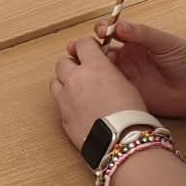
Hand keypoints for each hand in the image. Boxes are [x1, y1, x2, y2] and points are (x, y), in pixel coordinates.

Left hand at [51, 36, 149, 152]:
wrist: (120, 140)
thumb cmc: (130, 114)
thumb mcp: (127, 83)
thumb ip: (111, 71)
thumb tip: (105, 66)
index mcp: (94, 67)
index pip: (82, 44)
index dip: (87, 47)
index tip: (91, 52)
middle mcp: (76, 79)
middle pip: (63, 62)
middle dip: (72, 66)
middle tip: (82, 73)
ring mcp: (65, 98)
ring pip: (55, 82)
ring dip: (64, 83)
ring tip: (78, 92)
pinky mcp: (62, 117)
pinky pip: (59, 104)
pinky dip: (66, 103)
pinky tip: (79, 109)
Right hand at [90, 22, 185, 122]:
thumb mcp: (165, 42)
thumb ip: (142, 34)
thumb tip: (119, 25)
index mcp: (136, 42)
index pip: (112, 33)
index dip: (102, 31)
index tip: (100, 31)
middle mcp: (128, 58)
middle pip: (100, 51)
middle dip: (87, 48)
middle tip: (77, 49)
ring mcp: (127, 77)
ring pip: (101, 70)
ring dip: (89, 67)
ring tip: (80, 65)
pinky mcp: (129, 94)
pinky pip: (109, 89)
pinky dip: (97, 86)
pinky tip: (90, 83)